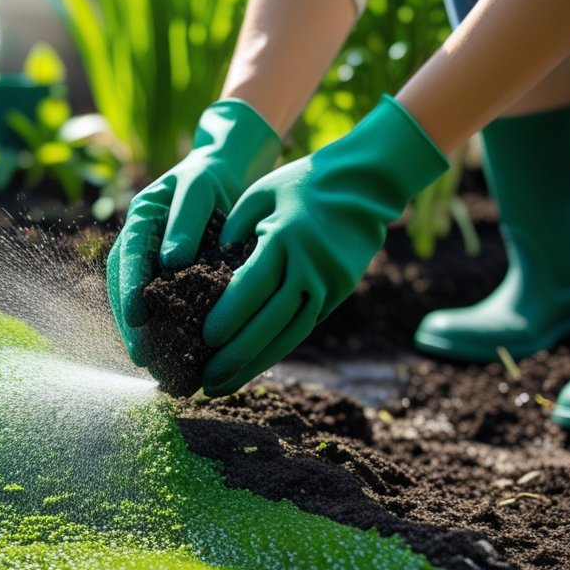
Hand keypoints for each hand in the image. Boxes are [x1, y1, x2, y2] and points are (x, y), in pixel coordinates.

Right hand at [107, 99, 281, 364]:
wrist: (224, 172)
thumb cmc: (211, 175)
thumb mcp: (198, 187)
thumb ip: (184, 220)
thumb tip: (172, 262)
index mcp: (139, 220)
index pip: (129, 258)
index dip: (130, 289)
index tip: (137, 317)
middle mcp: (138, 244)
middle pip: (126, 288)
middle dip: (132, 325)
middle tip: (142, 357)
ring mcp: (151, 261)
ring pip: (140, 301)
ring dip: (145, 334)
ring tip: (155, 365)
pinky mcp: (169, 276)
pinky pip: (161, 304)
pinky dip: (166, 328)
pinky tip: (176, 352)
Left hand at [200, 96, 448, 394]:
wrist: (366, 184)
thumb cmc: (302, 183)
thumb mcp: (261, 193)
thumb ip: (232, 227)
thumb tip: (205, 266)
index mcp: (287, 238)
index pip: (254, 286)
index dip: (230, 315)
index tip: (204, 339)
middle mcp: (311, 267)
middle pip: (271, 321)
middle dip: (236, 355)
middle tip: (204, 381)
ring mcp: (329, 284)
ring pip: (289, 334)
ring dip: (255, 365)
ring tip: (222, 386)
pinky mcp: (338, 293)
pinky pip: (302, 328)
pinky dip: (276, 349)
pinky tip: (250, 366)